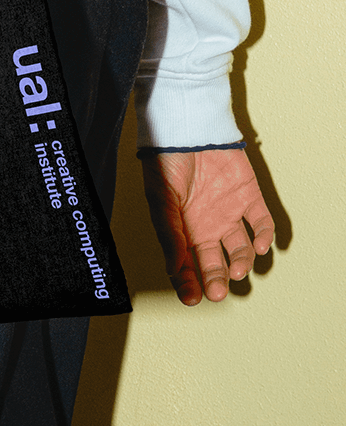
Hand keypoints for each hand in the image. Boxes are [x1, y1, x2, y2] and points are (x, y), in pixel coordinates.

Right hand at [140, 147, 275, 305]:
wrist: (188, 128)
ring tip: (238, 268)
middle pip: (215, 263)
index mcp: (182, 230)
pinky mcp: (249, 197)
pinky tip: (260, 246)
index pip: (186, 265)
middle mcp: (206, 226)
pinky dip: (264, 237)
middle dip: (216, 279)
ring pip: (241, 249)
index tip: (193, 297)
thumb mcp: (161, 201)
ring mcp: (229, 213)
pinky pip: (262, 223)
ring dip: (241, 262)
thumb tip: (174, 268)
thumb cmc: (164, 162)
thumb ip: (170, 235)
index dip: (188, 283)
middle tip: (218, 291)